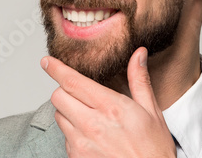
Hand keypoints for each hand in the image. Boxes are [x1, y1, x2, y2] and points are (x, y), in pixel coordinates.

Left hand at [42, 47, 175, 157]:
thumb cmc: (153, 150)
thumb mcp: (152, 113)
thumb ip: (139, 81)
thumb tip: (138, 54)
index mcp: (111, 108)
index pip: (72, 82)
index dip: (56, 69)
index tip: (47, 62)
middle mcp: (92, 124)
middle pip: (58, 96)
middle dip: (65, 90)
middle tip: (79, 94)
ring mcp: (82, 143)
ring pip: (58, 116)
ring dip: (68, 112)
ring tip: (90, 118)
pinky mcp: (76, 157)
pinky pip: (64, 137)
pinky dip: (72, 132)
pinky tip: (92, 136)